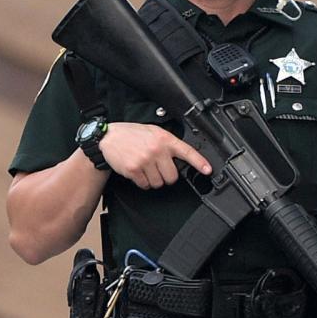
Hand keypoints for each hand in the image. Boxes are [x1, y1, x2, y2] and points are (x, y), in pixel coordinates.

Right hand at [96, 123, 211, 189]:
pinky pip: (145, 185)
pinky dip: (143, 183)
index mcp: (164, 139)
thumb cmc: (132, 134)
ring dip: (153, 180)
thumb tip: (180, 158)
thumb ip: (167, 143)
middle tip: (158, 168)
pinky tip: (138, 172)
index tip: (208, 170)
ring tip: (146, 168)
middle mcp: (156, 150)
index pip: (187, 152)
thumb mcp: (153, 132)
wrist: (108, 137)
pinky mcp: (134, 170)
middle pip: (172, 176)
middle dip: (166, 176)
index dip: (199, 163)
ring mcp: (145, 160)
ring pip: (159, 183)